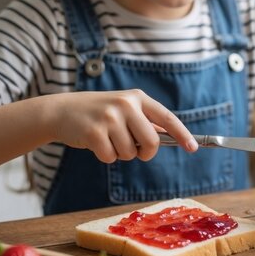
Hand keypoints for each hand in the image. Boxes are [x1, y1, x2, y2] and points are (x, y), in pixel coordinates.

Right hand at [46, 89, 196, 162]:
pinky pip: (111, 157)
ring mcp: (109, 117)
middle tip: (133, 149)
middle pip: (152, 142)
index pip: (166, 117)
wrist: (60, 111)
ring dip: (120, 154)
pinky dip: (105, 156)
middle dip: (145, 153)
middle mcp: (125, 104)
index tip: (193, 147)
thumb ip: (145, 121)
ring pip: (130, 153)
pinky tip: (95, 143)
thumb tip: (171, 137)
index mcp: (137, 98)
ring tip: (107, 139)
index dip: (182, 134)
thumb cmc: (98, 114)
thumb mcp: (123, 108)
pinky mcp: (94, 132)